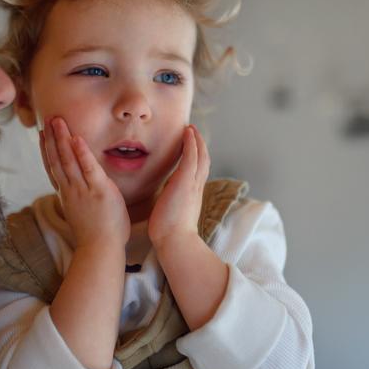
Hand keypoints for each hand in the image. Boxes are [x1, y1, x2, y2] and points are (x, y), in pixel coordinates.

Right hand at [40, 117, 129, 249]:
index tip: (42, 134)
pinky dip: (81, 153)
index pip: (53, 168)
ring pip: (68, 160)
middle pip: (57, 160)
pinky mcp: (99, 191)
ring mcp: (83, 190)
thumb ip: (80, 198)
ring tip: (57, 121)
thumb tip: (81, 189)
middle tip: (48, 119)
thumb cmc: (96, 235)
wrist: (100, 249)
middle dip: (52, 138)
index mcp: (67, 194)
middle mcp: (71, 190)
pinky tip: (76, 139)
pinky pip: (88, 169)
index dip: (47, 150)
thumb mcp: (83, 212)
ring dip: (62, 139)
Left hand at [148, 124, 209, 249]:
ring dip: (196, 140)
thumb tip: (165, 197)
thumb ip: (170, 201)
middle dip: (199, 145)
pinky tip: (188, 133)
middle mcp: (196, 187)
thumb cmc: (169, 232)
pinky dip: (191, 143)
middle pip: (203, 161)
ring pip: (200, 156)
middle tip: (193, 131)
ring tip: (191, 128)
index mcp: (192, 195)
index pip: (197, 172)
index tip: (191, 147)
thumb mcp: (171, 212)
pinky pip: (191, 157)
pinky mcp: (185, 181)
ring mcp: (192, 184)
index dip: (196, 157)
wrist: (175, 241)